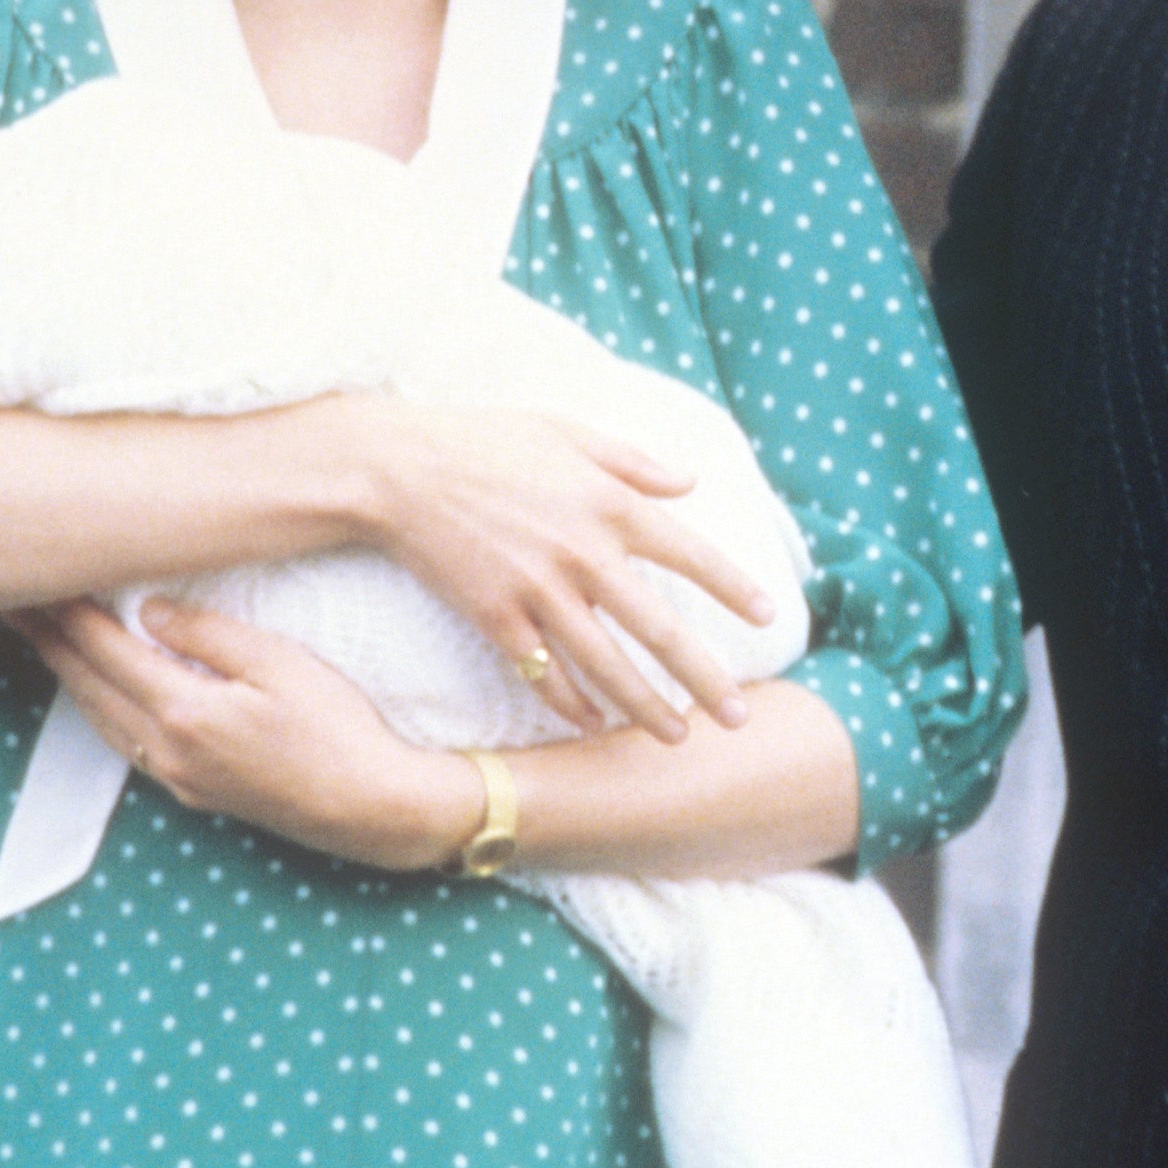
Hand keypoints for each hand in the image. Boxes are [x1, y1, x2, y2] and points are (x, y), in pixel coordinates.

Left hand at [5, 595, 470, 873]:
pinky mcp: (195, 791)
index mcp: (185, 711)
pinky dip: (100, 709)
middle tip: (12, 604)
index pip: (106, 650)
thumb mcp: (281, 663)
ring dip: (67, 678)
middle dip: (48, 642)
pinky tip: (99, 694)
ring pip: (101, 720)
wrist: (373, 808)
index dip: (67, 613)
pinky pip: (126, 743)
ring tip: (42, 641)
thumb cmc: (339, 729)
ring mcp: (179, 776)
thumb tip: (149, 613)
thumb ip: (209, 635)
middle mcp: (168, 749)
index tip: (38, 580)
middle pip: (88, 687)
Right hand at [346, 401, 779, 741]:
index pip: (691, 554)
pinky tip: (595, 725)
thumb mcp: (565, 431)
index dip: (733, 587)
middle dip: (705, 679)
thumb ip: (632, 461)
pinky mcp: (496, 617)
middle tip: (738, 715)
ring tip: (678, 736)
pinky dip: (572, 703)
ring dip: (646, 707)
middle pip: (660, 630)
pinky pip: (544, 673)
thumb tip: (689, 483)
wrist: (399, 469)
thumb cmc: (483, 441)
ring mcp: (539, 591)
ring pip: (607, 666)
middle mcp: (584, 553)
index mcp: (610, 504)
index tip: (767, 615)